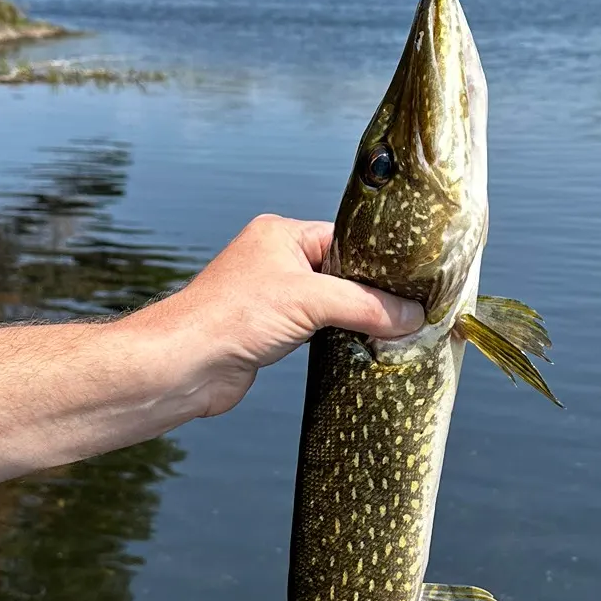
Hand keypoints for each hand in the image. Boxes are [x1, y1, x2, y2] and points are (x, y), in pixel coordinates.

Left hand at [128, 214, 424, 420]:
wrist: (184, 365)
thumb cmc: (232, 317)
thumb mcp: (310, 301)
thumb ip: (366, 305)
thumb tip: (414, 317)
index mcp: (283, 234)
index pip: (348, 239)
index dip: (381, 261)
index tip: (416, 281)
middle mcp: (277, 259)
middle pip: (343, 272)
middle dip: (372, 293)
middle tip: (412, 309)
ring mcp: (273, 296)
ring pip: (331, 302)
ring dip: (355, 318)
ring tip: (393, 330)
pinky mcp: (271, 331)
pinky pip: (318, 328)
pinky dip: (338, 337)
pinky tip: (361, 347)